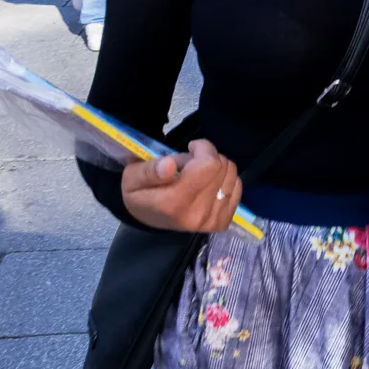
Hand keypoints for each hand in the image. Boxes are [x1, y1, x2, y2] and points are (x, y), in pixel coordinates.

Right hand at [121, 139, 241, 232]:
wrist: (149, 217)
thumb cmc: (140, 193)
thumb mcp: (132, 178)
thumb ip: (149, 171)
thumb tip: (169, 165)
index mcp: (173, 204)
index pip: (209, 165)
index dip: (203, 148)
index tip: (191, 148)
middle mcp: (197, 214)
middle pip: (222, 167)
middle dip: (207, 157)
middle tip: (189, 164)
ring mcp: (212, 220)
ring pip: (231, 173)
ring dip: (216, 167)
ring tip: (196, 174)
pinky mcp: (223, 221)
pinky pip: (237, 186)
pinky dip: (224, 179)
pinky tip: (207, 183)